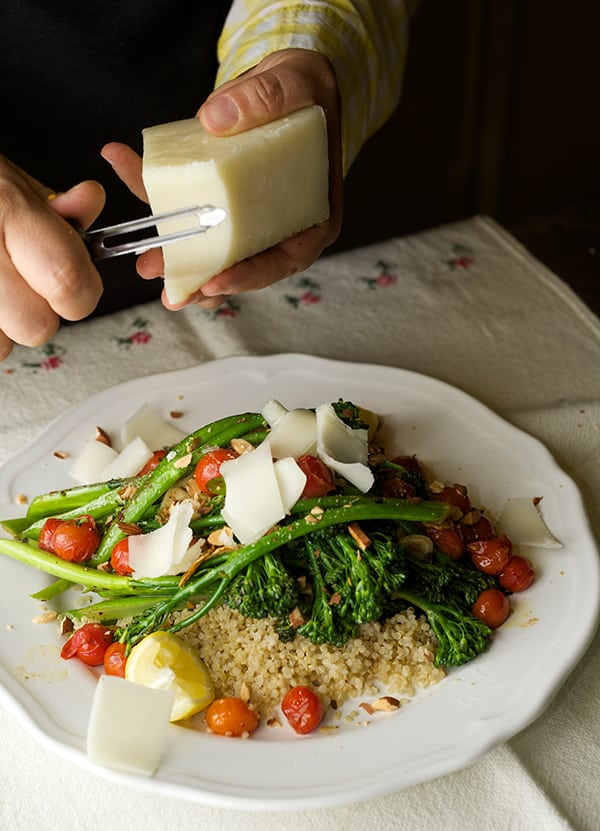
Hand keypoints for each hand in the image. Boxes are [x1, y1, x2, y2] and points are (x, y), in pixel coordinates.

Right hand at [0, 156, 104, 359]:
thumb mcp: (3, 175)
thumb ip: (50, 205)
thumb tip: (87, 203)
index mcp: (6, 210)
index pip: (70, 283)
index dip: (79, 292)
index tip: (70, 284)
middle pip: (36, 327)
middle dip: (36, 312)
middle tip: (19, 283)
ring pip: (1, 346)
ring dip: (1, 326)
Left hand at [103, 48, 342, 310]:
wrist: (289, 80)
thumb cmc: (307, 90)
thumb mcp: (298, 84)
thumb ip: (266, 98)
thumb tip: (215, 118)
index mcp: (312, 214)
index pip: (286, 258)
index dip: (252, 275)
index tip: (216, 282)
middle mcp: (278, 223)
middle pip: (245, 264)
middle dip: (205, 281)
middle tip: (173, 293)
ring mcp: (245, 214)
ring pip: (213, 246)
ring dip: (179, 259)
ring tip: (148, 266)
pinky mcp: (217, 194)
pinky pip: (185, 199)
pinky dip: (153, 189)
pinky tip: (123, 163)